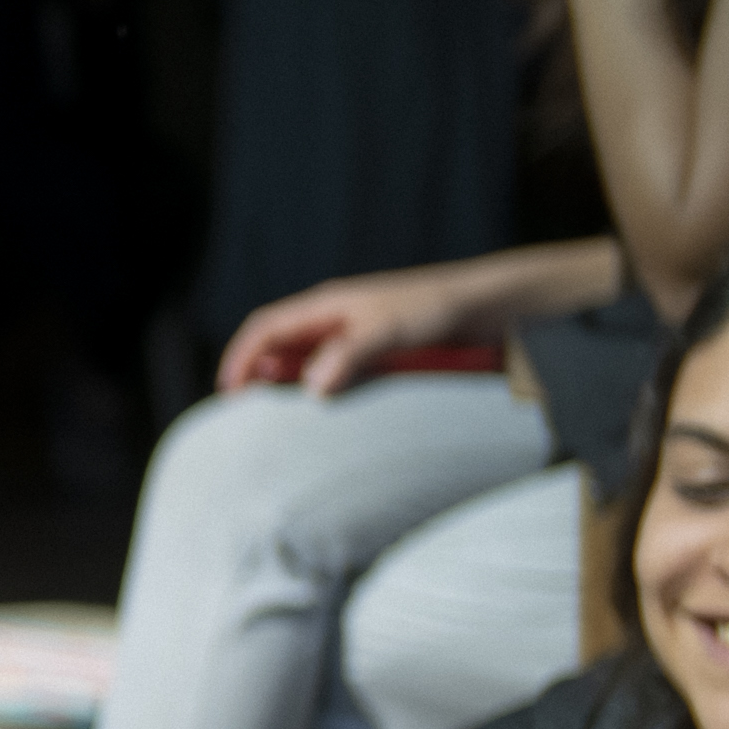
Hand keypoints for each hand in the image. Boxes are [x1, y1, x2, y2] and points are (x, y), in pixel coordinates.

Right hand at [214, 265, 489, 393]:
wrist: (496, 308)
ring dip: (292, 392)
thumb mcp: (391, 328)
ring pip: (309, 368)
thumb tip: (311, 389)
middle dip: (259, 379)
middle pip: (280, 350)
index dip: (242, 358)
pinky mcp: (380, 360)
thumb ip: (350, 355)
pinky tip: (332, 418)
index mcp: (327, 305)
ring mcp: (358, 342)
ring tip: (286, 423)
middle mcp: (336, 323)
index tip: (231, 394)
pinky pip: (339, 381)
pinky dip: (326, 399)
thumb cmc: (442, 306)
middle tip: (251, 416)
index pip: (265, 329)